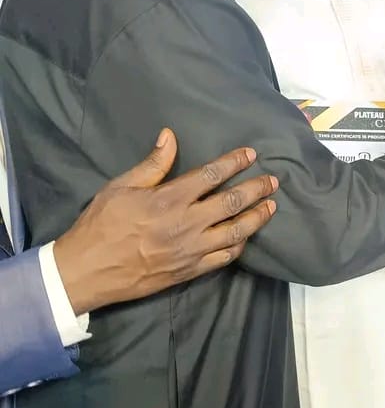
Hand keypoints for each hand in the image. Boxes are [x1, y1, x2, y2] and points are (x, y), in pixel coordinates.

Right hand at [54, 129, 277, 313]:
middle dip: (256, 189)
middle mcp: (187, 224)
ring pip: (236, 232)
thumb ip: (152, 164)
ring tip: (271, 206)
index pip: (212, 175)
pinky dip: (240, 245)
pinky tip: (247, 237)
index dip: (234, 162)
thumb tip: (170, 136)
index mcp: (170, 198)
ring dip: (256, 217)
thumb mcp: (121, 186)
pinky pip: (224, 258)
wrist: (88, 271)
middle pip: (232, 202)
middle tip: (272, 181)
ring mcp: (191, 250)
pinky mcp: (190, 271)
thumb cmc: (101, 224)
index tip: (250, 155)